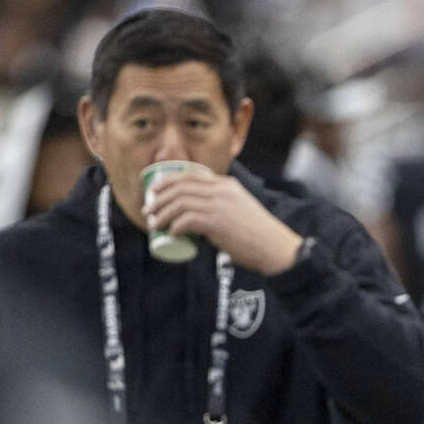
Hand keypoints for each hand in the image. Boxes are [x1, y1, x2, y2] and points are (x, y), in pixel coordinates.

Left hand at [143, 172, 302, 273]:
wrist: (275, 247)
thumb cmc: (258, 235)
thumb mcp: (241, 210)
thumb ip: (223, 208)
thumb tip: (201, 221)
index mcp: (227, 184)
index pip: (190, 175)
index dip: (167, 181)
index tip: (154, 192)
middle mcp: (221, 191)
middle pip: (179, 187)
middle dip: (158, 198)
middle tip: (148, 210)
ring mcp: (219, 205)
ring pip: (179, 203)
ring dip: (162, 213)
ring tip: (153, 224)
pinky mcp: (217, 222)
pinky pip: (186, 220)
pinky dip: (175, 226)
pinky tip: (171, 234)